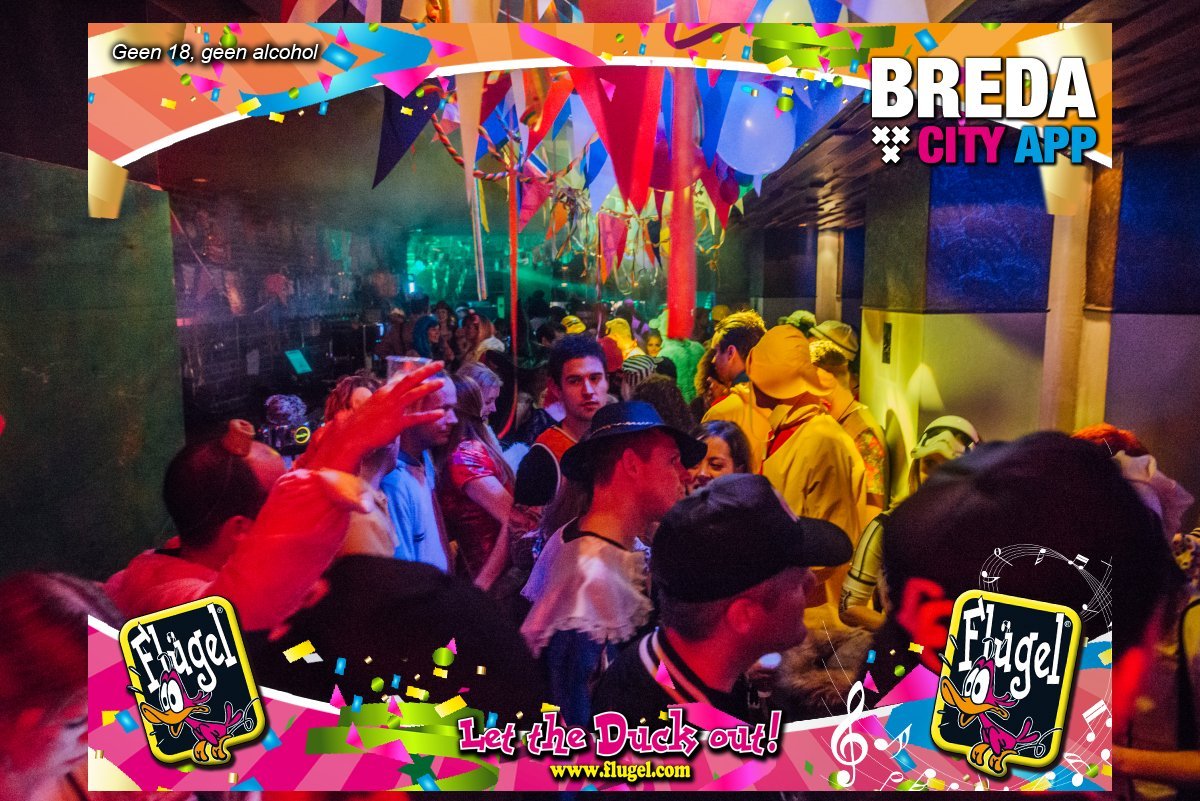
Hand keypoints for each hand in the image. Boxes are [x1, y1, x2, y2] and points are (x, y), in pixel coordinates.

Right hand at [307, 361, 446, 473]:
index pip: (400, 380)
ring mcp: (393, 409)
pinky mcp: (396, 423)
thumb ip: (376, 404)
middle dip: (426, 370)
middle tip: (439, 364)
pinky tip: (440, 413)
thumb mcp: (367, 408)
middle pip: (410, 379)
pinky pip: (416, 418)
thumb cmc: (357, 425)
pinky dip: (429, 415)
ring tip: (442, 382)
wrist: (350, 436)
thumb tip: (380, 404)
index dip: (414, 375)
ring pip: (414, 393)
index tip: (424, 371)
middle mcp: (388, 397)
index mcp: (382, 392)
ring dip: (429, 387)